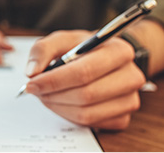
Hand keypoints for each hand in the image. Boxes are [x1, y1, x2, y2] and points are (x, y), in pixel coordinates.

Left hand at [23, 30, 145, 129]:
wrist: (105, 60)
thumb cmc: (84, 49)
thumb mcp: (62, 40)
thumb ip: (43, 49)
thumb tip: (32, 72)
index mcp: (118, 51)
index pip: (84, 71)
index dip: (54, 80)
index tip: (32, 83)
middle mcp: (131, 76)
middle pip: (86, 94)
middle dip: (53, 95)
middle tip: (36, 91)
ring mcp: (130, 100)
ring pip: (87, 113)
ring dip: (59, 107)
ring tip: (47, 95)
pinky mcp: (123, 118)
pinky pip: (91, 124)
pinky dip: (70, 116)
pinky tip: (63, 103)